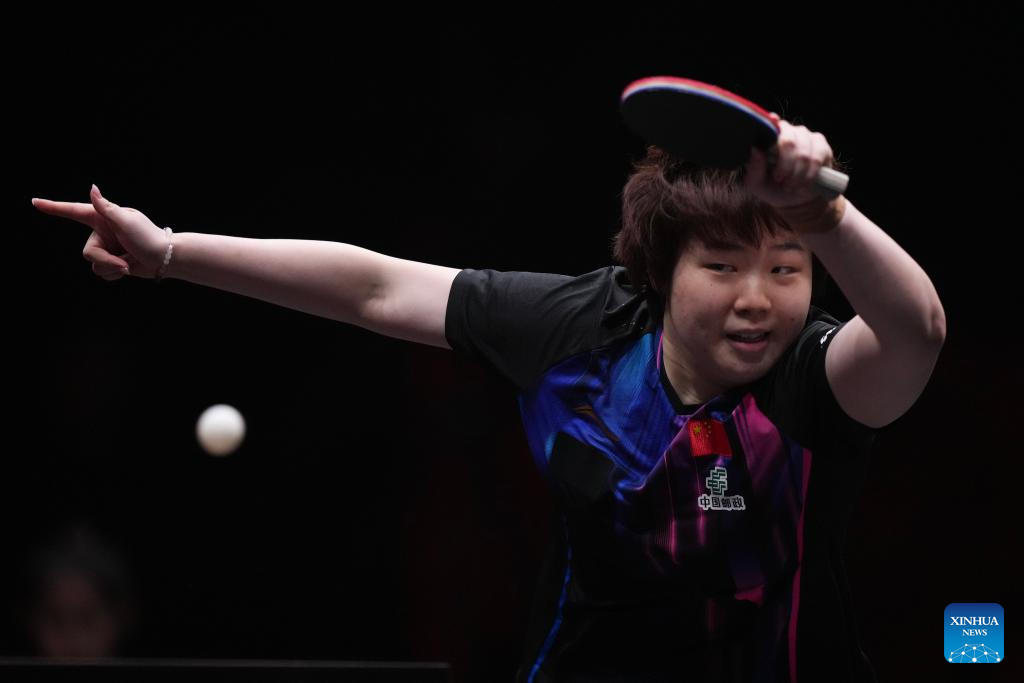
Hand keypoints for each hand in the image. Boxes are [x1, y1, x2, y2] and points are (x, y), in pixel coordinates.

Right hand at [32, 185, 169, 279]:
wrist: (166, 259)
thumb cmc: (148, 238)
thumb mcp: (126, 221)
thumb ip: (106, 207)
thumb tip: (92, 188)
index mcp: (103, 217)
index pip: (74, 211)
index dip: (54, 208)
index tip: (35, 202)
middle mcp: (102, 231)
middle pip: (88, 252)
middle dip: (106, 261)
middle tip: (126, 261)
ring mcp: (107, 247)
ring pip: (94, 265)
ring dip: (113, 269)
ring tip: (129, 263)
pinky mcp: (112, 261)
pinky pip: (102, 273)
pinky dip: (115, 274)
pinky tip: (129, 268)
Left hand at [743, 113, 844, 232]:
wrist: (793, 199)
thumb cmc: (770, 187)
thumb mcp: (756, 182)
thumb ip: (754, 167)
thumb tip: (755, 149)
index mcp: (769, 135)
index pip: (771, 125)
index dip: (772, 130)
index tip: (771, 140)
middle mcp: (789, 130)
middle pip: (789, 141)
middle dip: (785, 166)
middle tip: (779, 180)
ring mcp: (807, 137)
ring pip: (804, 153)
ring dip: (797, 174)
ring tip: (790, 186)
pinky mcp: (822, 147)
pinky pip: (817, 159)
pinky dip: (809, 176)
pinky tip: (803, 185)